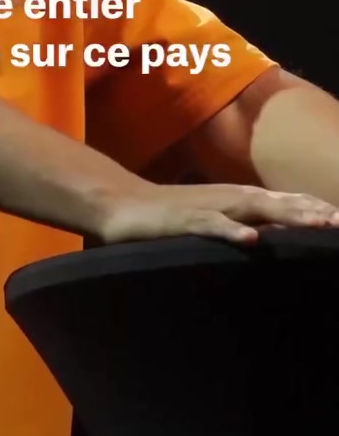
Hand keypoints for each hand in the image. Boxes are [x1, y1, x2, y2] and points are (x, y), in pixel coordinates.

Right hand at [95, 182, 338, 244]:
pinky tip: (253, 238)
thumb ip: (236, 223)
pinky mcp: (183, 220)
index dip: (309, 206)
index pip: (279, 200)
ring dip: (286, 215)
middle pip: (275, 202)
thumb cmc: (166, 216)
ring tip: (316, 223)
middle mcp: (225, 197)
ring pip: (253, 208)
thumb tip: (266, 235)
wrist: (121, 204)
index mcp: (232, 198)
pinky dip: (232, 230)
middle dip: (309, 210)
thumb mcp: (208, 219)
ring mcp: (206, 207)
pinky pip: (211, 225)